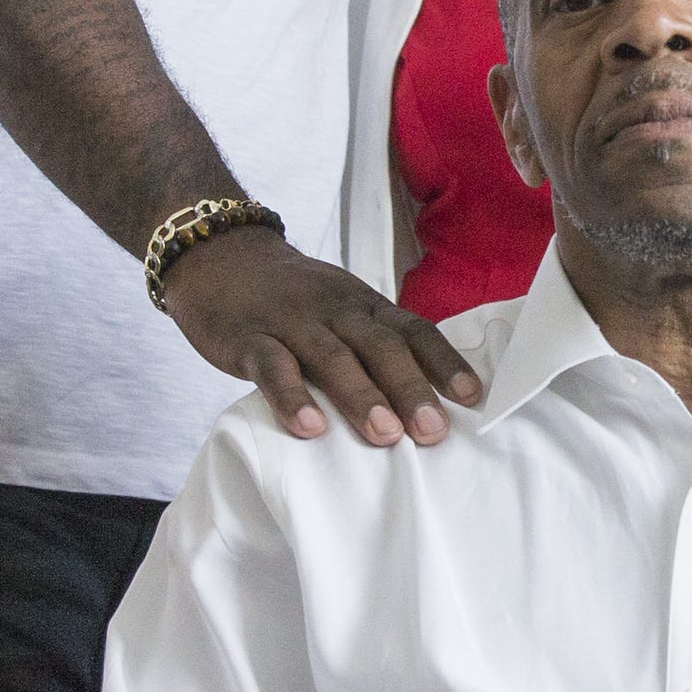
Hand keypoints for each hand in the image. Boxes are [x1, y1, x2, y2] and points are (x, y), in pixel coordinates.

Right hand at [163, 231, 480, 445]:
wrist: (218, 256)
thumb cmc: (292, 299)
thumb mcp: (340, 311)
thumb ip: (373, 348)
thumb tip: (423, 403)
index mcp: (364, 306)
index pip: (413, 330)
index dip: (444, 361)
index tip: (472, 397)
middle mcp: (335, 310)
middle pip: (381, 347)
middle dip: (411, 388)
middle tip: (434, 431)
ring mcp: (291, 322)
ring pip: (332, 357)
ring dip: (362, 396)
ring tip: (386, 435)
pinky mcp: (247, 338)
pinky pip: (272, 367)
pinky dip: (292, 396)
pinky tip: (309, 427)